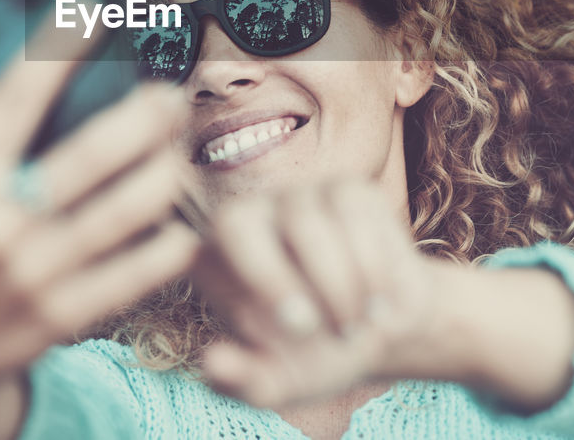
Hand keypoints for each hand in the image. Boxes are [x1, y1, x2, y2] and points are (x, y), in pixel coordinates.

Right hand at [0, 36, 199, 439]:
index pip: (13, 99)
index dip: (58, 50)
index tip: (94, 11)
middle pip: (92, 154)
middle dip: (145, 114)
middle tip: (168, 93)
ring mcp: (34, 274)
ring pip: (126, 210)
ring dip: (167, 171)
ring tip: (180, 149)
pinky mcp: (64, 315)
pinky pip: (136, 274)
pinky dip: (170, 246)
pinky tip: (184, 222)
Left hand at [190, 178, 452, 409]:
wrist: (383, 334)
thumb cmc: (316, 358)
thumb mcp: (279, 384)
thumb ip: (240, 382)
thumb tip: (210, 364)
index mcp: (216, 261)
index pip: (191, 250)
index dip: (223, 283)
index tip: (283, 328)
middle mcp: (249, 217)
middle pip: (236, 220)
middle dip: (271, 276)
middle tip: (306, 330)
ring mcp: (298, 196)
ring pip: (305, 221)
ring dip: (335, 284)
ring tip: (353, 328)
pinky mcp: (347, 189)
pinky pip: (354, 212)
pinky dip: (370, 265)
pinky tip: (377, 303)